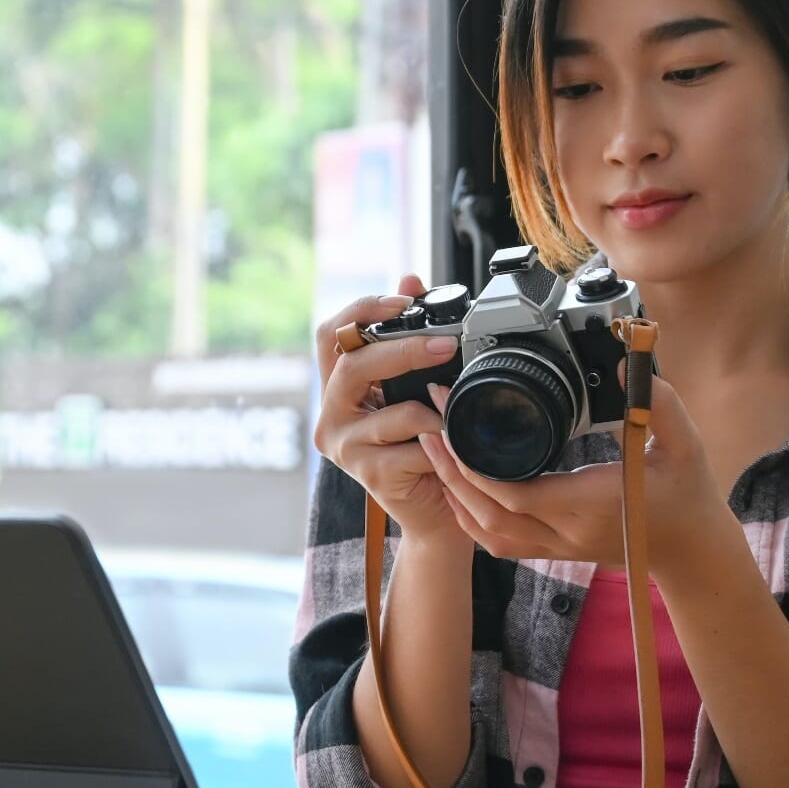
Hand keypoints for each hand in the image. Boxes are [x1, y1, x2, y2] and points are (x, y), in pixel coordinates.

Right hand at [312, 274, 468, 546]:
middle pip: (353, 366)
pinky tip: (454, 444)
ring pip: (390, 411)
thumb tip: (410, 276)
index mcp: (338, 388)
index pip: (330, 334)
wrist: (438, 511)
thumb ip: (409, 336)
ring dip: (434, 407)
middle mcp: (332, 415)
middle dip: (403, 350)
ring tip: (458, 408)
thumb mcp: (416, 387)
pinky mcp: (368, 475)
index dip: (362, 310)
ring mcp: (345, 447)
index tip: (403, 300)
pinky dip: (441, 441)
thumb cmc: (427, 447)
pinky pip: (412, 446)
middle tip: (445, 344)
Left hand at [418, 366, 728, 570]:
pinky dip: (471, 519)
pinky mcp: (556, 551)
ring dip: (455, 496)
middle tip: (428, 426)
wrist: (694, 550)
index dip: (473, 463)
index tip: (451, 422)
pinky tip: (459, 489)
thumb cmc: (689, 494)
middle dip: (450, 471)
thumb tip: (625, 365)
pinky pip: (500, 544)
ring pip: (487, 533)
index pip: (514, 493)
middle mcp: (567, 531)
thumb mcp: (684, 444)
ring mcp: (559, 546)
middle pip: (487, 512)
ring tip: (434, 451)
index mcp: (590, 503)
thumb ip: (660, 404)